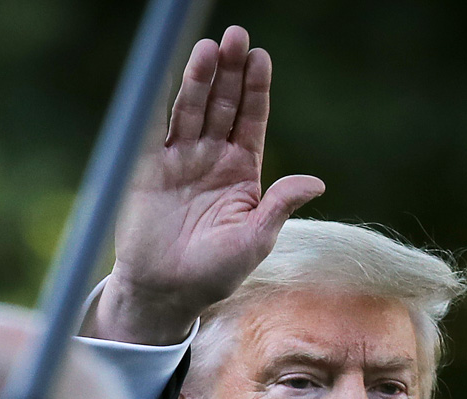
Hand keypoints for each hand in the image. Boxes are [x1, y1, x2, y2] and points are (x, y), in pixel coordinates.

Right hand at [86, 26, 325, 345]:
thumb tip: (316, 182)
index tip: (261, 58)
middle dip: (230, 72)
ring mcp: (180, 160)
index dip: (256, 89)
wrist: (165, 293)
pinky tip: (173, 77)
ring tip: (209, 49)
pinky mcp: (149, 168)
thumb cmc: (214, 273)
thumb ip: (280, 206)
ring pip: (193, 109)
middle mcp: (212, 158)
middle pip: (223, 104)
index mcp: (242, 171)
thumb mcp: (255, 241)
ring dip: (201, 78)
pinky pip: (158, 129)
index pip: (251, 119)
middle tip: (236, 37)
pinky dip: (165, 102)